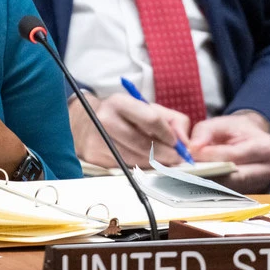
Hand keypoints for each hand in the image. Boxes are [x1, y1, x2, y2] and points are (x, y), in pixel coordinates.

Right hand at [69, 92, 190, 167]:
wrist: (84, 123)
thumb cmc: (121, 116)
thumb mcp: (146, 108)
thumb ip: (173, 120)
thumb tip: (185, 142)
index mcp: (120, 102)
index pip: (151, 119)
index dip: (167, 134)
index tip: (176, 143)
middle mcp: (106, 119)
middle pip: (144, 143)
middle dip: (165, 154)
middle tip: (175, 158)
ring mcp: (98, 139)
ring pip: (135, 159)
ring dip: (153, 163)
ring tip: (160, 161)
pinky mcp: (94, 156)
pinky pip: (124, 167)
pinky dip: (138, 168)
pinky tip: (142, 162)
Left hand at [188, 113, 269, 192]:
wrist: (252, 138)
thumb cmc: (236, 130)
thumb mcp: (221, 122)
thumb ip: (204, 131)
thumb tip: (192, 149)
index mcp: (265, 147)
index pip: (235, 155)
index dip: (211, 156)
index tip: (191, 155)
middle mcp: (268, 169)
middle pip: (235, 177)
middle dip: (209, 175)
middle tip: (185, 171)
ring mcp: (261, 184)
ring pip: (231, 188)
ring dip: (208, 184)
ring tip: (187, 177)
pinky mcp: (252, 192)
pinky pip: (230, 193)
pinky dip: (212, 188)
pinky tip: (195, 183)